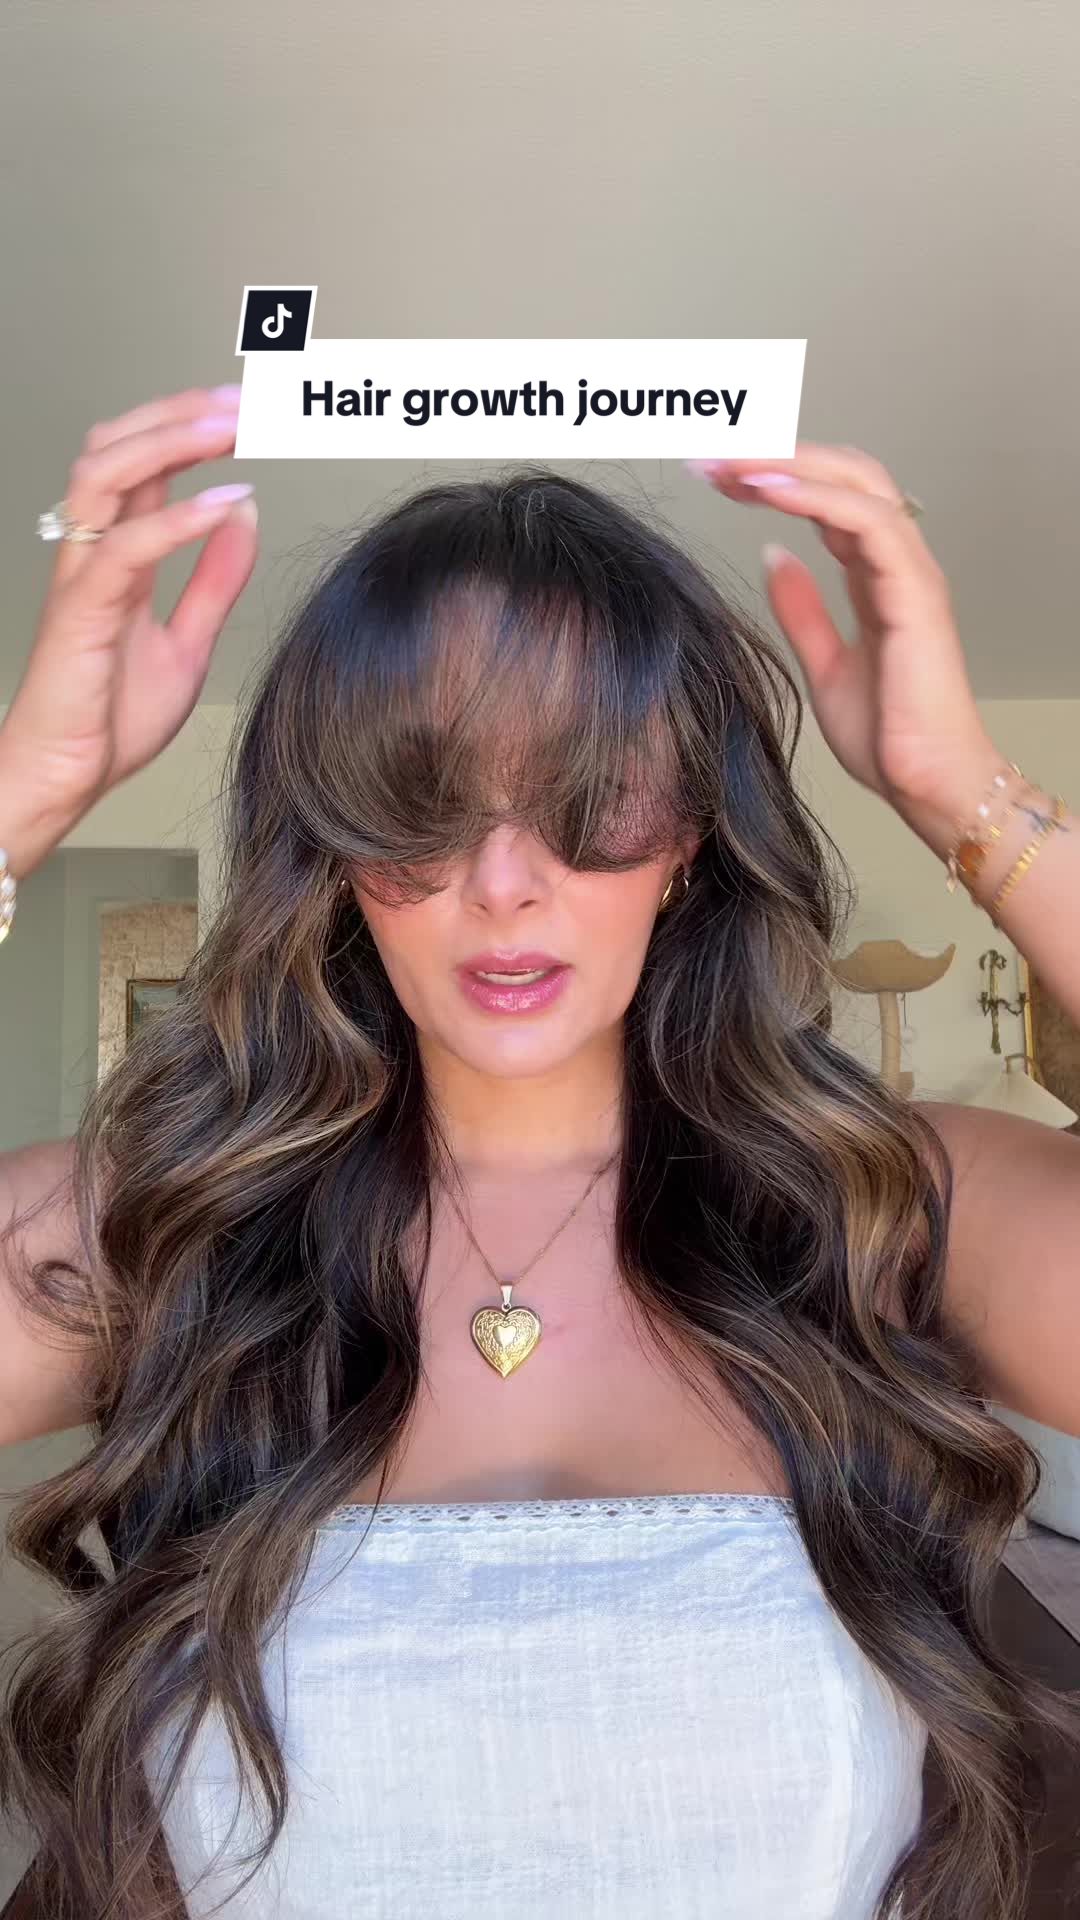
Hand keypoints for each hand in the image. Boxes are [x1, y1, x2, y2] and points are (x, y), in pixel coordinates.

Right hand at [0, 385, 255, 864]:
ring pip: (106, 474)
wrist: (70, 776)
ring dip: (169, 443)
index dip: (187, 426)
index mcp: (116, 554)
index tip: (243, 411)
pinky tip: (221, 504)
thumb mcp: (188, 641)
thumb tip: (242, 515)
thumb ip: (215, 581)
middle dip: (178, 414)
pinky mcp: (83, 611)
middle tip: (241, 402)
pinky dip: (175, 519)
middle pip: (117, 448)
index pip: (143, 464)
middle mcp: (92, 551)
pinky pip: (125, 547)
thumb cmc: (110, 716)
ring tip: (226, 428)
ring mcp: (82, 575)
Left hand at [687, 442, 998, 824]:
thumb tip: (772, 555)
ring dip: (792, 466)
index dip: (775, 480)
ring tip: (734, 463)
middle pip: (846, 476)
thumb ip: (801, 610)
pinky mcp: (915, 592)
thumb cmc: (888, 737)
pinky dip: (817, 497)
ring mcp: (910, 572)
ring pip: (858, 485)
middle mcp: (897, 562)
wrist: (924, 784)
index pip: (827, 502)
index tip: (717, 476)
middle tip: (715, 457)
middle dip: (781, 455)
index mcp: (876, 576)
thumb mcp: (822, 665)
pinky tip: (768, 489)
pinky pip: (868, 521)